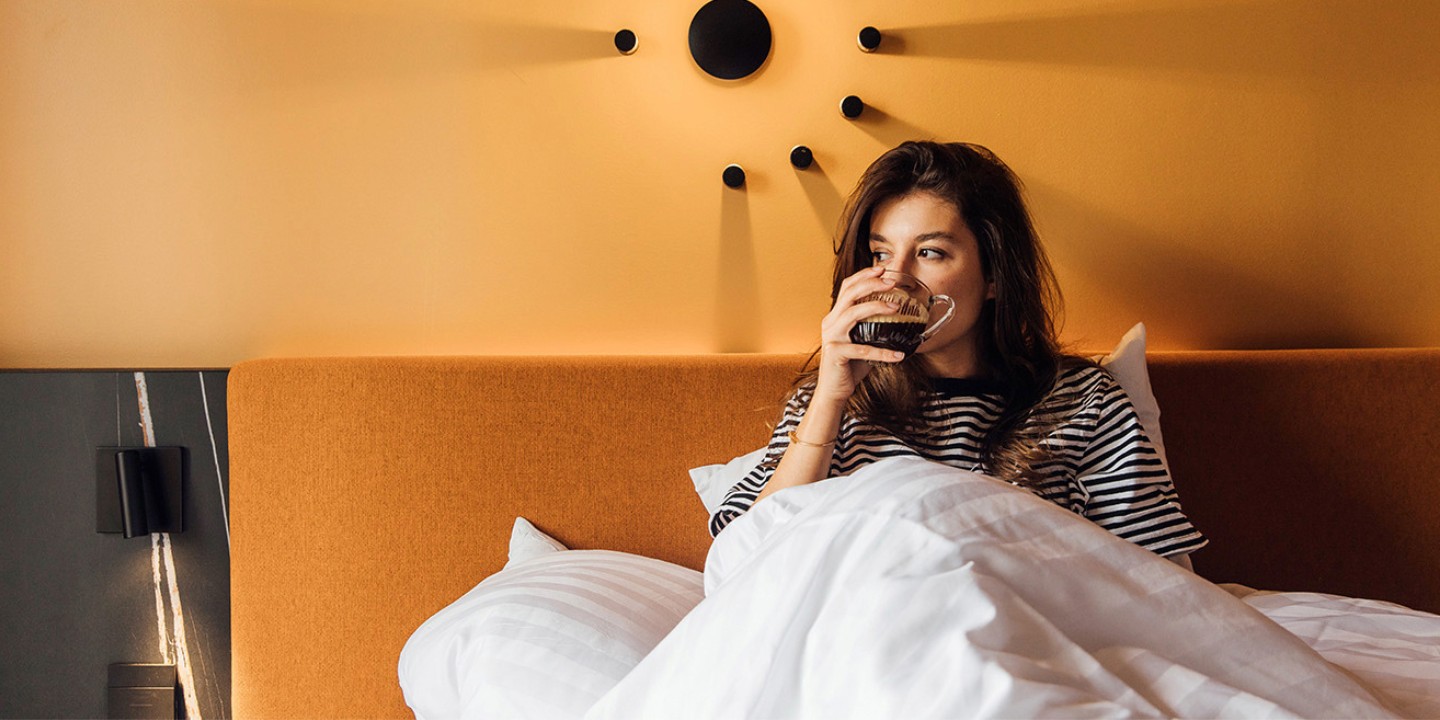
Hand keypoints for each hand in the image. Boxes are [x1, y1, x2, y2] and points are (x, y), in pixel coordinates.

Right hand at [814, 265, 906, 404]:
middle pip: (849, 294)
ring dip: (876, 307)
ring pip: (853, 313)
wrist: (834, 391)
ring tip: (896, 307)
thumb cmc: (849, 366)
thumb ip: (873, 329)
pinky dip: (882, 353)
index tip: (882, 269)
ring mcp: (832, 337)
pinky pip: (862, 350)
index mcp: (836, 317)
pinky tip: (899, 355)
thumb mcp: (862, 342)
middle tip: (892, 282)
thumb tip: (901, 321)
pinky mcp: (835, 354)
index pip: (847, 287)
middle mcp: (831, 323)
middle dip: (871, 284)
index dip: (864, 275)